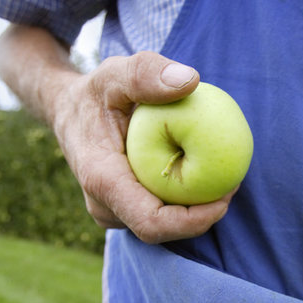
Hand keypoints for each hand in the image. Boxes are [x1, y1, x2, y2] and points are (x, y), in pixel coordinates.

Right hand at [50, 51, 233, 242]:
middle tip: (234, 182)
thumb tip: (190, 81)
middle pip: (163, 229)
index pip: (151, 223)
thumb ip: (146, 72)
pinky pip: (158, 214)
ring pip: (162, 225)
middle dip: (202, 214)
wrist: (68, 111)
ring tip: (224, 175)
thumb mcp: (115, 72)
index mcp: (102, 180)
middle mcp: (104, 205)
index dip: (192, 221)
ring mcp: (113, 211)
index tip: (225, 199)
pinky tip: (208, 175)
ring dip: (195, 208)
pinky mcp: (123, 210)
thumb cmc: (96, 91)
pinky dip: (184, 200)